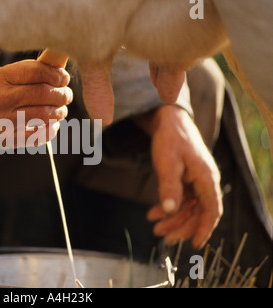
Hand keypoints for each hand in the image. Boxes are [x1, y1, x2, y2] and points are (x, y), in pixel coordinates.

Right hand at [0, 59, 72, 155]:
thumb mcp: (6, 76)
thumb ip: (32, 71)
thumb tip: (61, 71)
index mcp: (2, 78)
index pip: (36, 72)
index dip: (56, 75)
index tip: (64, 78)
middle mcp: (2, 99)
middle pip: (43, 94)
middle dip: (62, 94)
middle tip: (67, 95)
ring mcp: (5, 122)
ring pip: (45, 116)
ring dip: (59, 112)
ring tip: (60, 109)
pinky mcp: (9, 139)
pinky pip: (40, 136)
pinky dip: (52, 129)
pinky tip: (52, 124)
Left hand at [136, 105, 222, 248]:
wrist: (168, 121)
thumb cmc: (170, 139)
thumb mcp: (167, 163)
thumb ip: (169, 187)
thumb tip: (169, 211)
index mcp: (206, 177)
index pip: (211, 210)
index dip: (204, 228)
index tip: (195, 244)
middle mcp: (205, 181)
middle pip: (198, 212)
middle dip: (181, 227)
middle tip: (164, 237)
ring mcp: (196, 181)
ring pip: (188, 208)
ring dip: (173, 219)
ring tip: (155, 228)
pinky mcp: (187, 180)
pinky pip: (181, 199)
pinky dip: (168, 208)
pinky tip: (154, 213)